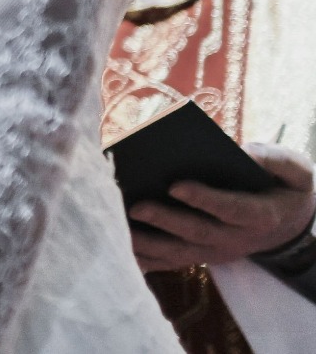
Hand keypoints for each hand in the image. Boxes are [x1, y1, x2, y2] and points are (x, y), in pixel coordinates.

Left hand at [129, 142, 315, 270]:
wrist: (288, 224)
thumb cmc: (284, 188)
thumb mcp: (295, 171)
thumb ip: (276, 159)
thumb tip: (245, 149)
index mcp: (260, 215)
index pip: (230, 209)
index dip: (204, 199)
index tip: (175, 185)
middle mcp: (235, 238)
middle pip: (197, 232)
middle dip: (165, 219)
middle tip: (136, 205)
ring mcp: (215, 251)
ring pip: (177, 253)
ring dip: (145, 243)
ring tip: (114, 226)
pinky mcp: (199, 255)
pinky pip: (169, 262)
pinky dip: (143, 258)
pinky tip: (115, 246)